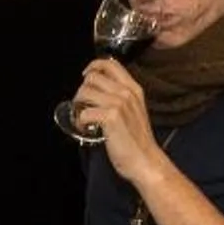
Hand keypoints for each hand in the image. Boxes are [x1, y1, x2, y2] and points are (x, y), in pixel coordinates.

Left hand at [70, 61, 158, 176]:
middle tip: (82, 106)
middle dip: (81, 91)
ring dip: (78, 106)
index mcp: (133, 89)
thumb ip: (122, 98)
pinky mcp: (110, 117)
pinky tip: (86, 130)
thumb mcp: (135, 111)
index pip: (110, 64)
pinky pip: (83, 113)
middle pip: (92, 77)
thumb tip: (99, 92)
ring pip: (84, 92)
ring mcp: (118, 103)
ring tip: (83, 119)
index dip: (93, 66)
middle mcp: (126, 93)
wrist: (146, 161)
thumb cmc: (138, 141)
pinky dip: (80, 123)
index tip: (86, 76)